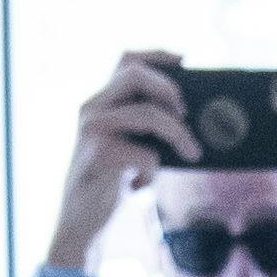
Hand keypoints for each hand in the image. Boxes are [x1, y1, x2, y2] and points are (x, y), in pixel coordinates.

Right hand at [47, 50, 192, 272]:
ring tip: (192, 153)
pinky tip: (141, 185)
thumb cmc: (112, 182)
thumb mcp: (132, 146)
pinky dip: (153, 169)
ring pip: (146, 114)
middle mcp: (91, 109)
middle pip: (134, 73)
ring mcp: (92, 131)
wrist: (81, 221)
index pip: (126, 59)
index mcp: (101, 102)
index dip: (157, 54)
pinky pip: (144, 154)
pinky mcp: (97, 157)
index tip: (185, 60)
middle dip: (169, 88)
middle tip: (188, 112)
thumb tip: (195, 118)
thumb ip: (150, 127)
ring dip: (178, 134)